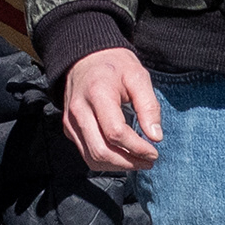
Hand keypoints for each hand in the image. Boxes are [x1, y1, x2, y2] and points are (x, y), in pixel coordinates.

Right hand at [60, 45, 162, 173]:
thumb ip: (149, 106)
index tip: (154, 152)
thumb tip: (156, 137)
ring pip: (92, 157)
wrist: (85, 58)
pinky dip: (106, 161)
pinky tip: (122, 155)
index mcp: (97, 94)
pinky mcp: (69, 128)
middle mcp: (79, 110)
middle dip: (128, 162)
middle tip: (149, 162)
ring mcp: (71, 122)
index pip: (116, 133)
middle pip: (102, 151)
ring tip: (137, 161)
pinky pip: (86, 153)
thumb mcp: (138, 76)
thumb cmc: (115, 66)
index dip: (137, 148)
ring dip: (117, 166)